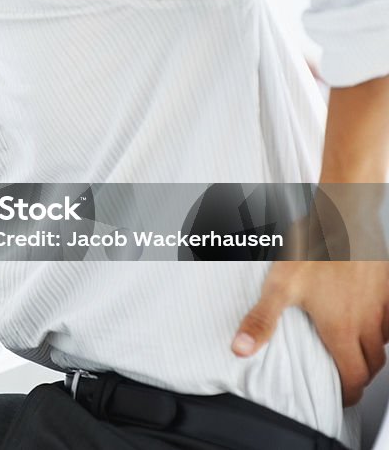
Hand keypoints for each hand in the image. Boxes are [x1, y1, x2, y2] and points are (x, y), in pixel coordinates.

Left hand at [233, 261, 388, 404]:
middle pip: (372, 364)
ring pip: (385, 343)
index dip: (349, 393)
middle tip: (347, 378)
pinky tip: (371, 321)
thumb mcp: (278, 287)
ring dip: (372, 353)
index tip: (342, 396)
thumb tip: (241, 348)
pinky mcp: (388, 288)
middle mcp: (366, 322)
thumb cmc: (314, 249)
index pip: (353, 376)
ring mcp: (381, 305)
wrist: (344, 218)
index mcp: (341, 328)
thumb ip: (261, 320)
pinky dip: (384, 329)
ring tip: (355, 353)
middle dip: (360, 376)